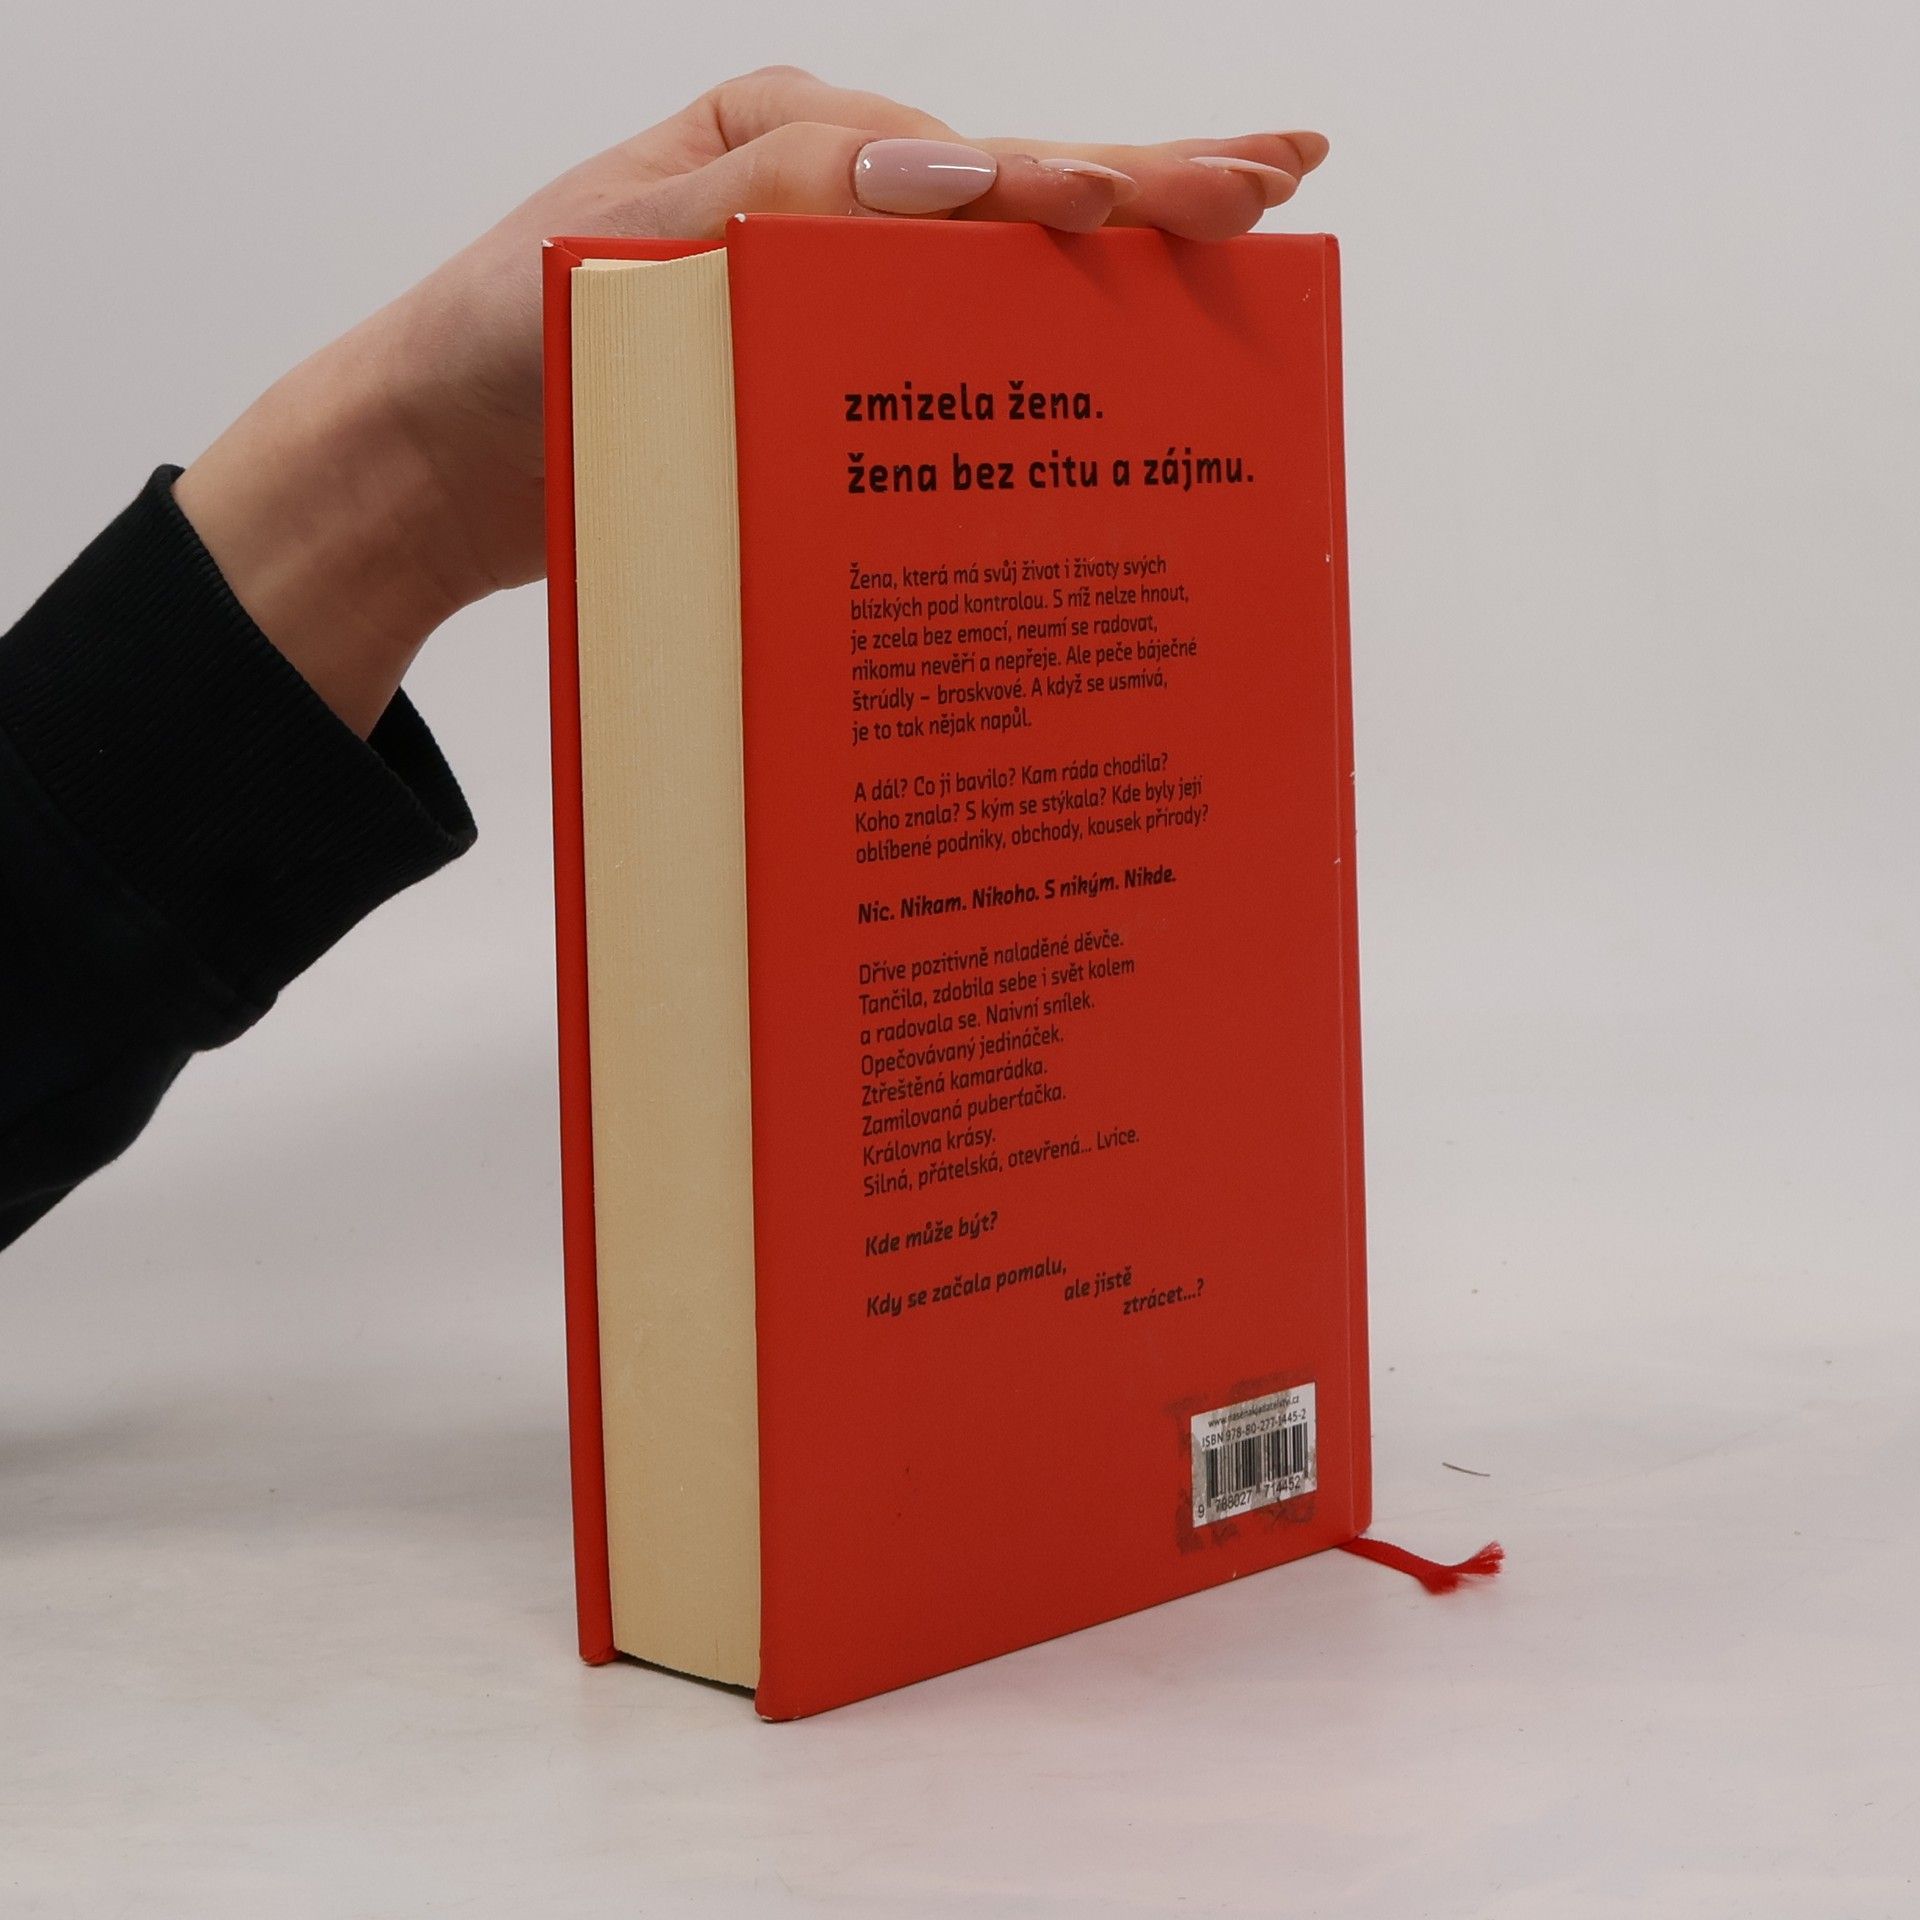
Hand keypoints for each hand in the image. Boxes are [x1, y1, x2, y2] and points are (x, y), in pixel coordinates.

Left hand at [175, 68, 1327, 734]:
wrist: (436, 466)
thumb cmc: (502, 344)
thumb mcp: (618, 248)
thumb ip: (774, 200)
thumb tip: (945, 178)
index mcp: (788, 145)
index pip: (967, 160)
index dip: (1085, 182)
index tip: (1196, 196)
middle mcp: (825, 209)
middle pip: (1012, 200)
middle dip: (1147, 191)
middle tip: (1280, 178)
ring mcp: (830, 296)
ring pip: (996, 284)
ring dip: (1111, 278)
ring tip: (1231, 258)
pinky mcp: (824, 386)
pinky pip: (945, 374)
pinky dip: (1029, 378)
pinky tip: (1104, 385)